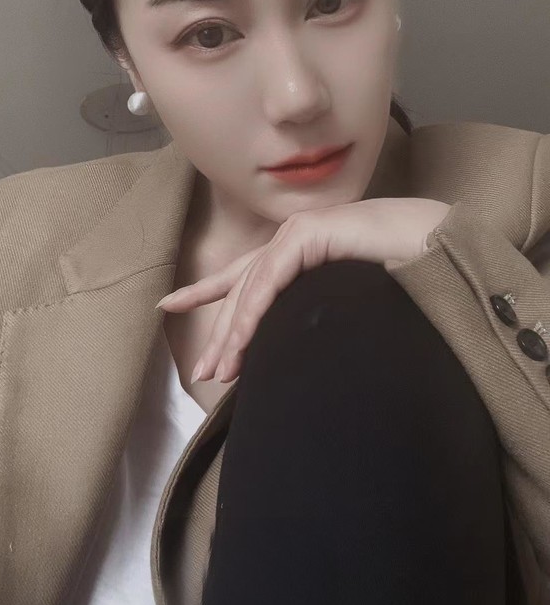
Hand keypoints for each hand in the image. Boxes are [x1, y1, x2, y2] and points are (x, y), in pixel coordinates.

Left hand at [156, 198, 450, 385]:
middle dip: (219, 334)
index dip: (204, 290)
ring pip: (251, 289)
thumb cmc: (401, 274)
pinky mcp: (308, 233)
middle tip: (201, 371)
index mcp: (296, 251)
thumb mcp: (344, 300)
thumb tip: (287, 351)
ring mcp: (297, 232)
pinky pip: (271, 279)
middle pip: (241, 290)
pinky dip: (254, 313)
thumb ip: (312, 314)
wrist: (436, 245)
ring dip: (234, 335)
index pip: (241, 276)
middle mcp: (290, 238)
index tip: (169, 304)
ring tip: (220, 372)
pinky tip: (241, 341)